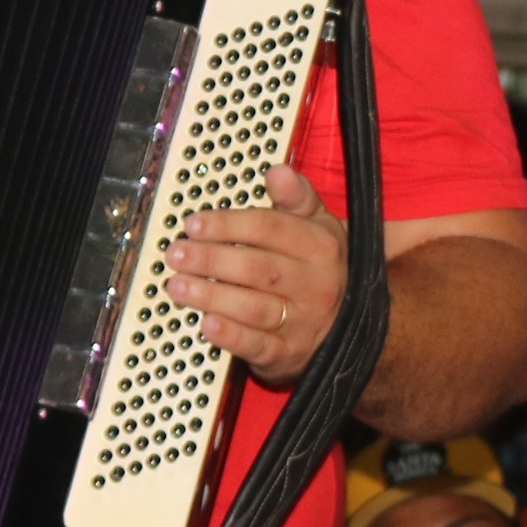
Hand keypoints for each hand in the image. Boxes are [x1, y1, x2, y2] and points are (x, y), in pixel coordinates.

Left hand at [164, 162, 344, 386]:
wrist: (350, 327)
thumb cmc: (319, 269)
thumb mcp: (319, 227)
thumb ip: (297, 198)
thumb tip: (277, 170)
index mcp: (321, 246)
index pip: (272, 229)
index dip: (229, 225)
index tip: (194, 224)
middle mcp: (316, 285)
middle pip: (259, 268)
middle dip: (212, 259)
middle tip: (176, 253)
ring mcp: (303, 323)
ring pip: (254, 307)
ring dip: (212, 296)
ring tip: (177, 285)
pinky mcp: (289, 355)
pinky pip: (258, 346)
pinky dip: (231, 336)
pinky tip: (206, 324)